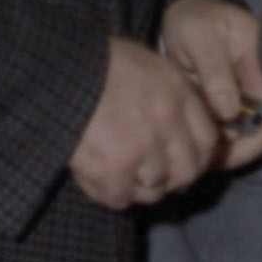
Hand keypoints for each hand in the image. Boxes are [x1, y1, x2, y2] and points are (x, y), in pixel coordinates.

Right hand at [71, 33, 224, 210]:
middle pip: (187, 171)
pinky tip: (97, 178)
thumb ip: (168, 94)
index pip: (208, 140)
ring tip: (119, 175)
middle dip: (171, 179)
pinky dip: (108, 193)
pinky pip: (121, 198)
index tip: (182, 162)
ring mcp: (142, 147)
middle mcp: (167, 121)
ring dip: (137, 187)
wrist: (53, 72)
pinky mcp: (113, 169)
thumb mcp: (143, 65)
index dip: (197, 157)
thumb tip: (181, 128)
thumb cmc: (92, 64)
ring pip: (155, 188)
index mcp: (177, 92)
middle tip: (151, 177)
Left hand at [160, 0, 261, 167]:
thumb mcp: (200, 38)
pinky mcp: (241, 104)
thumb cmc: (194, 23)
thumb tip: (230, 112)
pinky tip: (217, 159)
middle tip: (218, 162)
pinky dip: (232, 148)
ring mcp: (254, 94)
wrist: (186, 17)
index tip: (246, 154)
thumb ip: (215, 71)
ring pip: (256, 133)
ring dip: (237, 150)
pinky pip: (243, 132)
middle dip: (249, 148)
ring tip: (210, 159)